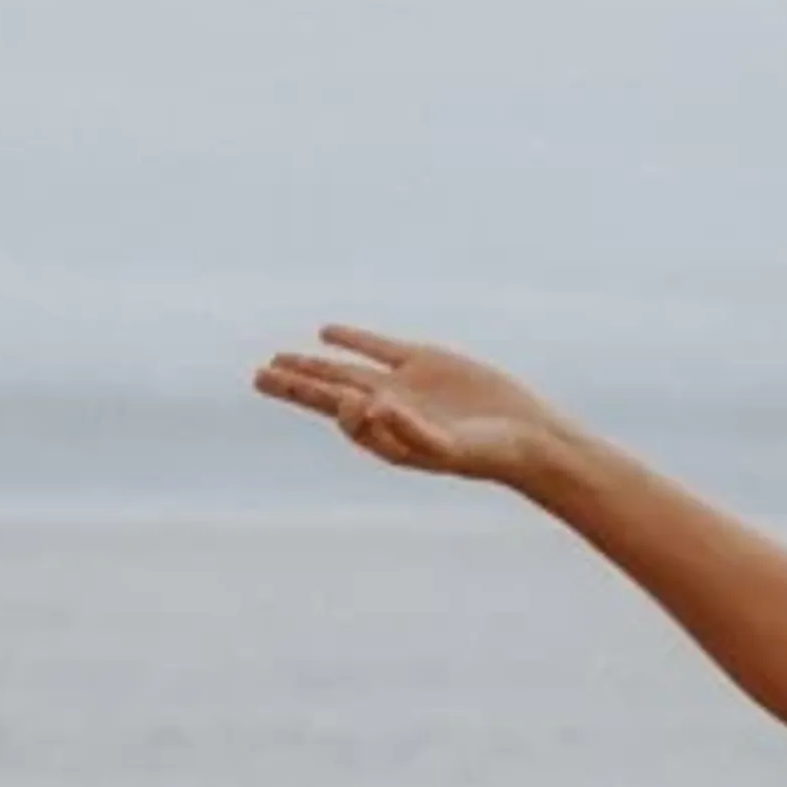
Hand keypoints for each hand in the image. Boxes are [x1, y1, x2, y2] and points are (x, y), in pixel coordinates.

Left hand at [250, 321, 565, 486]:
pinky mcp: (426, 363)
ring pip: (346, 371)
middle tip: (258, 378)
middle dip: (293, 387)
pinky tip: (326, 333)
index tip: (348, 395)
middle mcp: (389, 412)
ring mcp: (405, 386)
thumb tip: (366, 405)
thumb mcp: (446, 448)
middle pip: (329, 395)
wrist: (528, 438)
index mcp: (387, 436)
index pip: (343, 416)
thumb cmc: (488, 453)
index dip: (329, 401)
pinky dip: (353, 340)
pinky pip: (380, 348)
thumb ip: (406, 431)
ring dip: (312, 366)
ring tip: (276, 362)